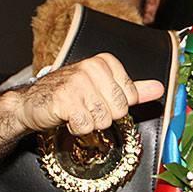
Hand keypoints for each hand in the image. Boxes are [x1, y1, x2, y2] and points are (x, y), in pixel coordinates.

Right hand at [8, 53, 164, 134]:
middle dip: (103, 116)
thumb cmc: (69, 95)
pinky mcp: (64, 100)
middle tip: (86, 108)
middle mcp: (91, 68)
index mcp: (105, 62)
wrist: (32, 103)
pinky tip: (68, 118)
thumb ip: (133, 89)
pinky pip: (85, 126)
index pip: (131, 97)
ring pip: (103, 120)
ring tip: (76, 112)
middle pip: (119, 110)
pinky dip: (77, 129)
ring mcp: (77, 83)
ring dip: (89, 123)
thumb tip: (160, 88)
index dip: (116, 106)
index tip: (99, 100)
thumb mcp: (104, 88)